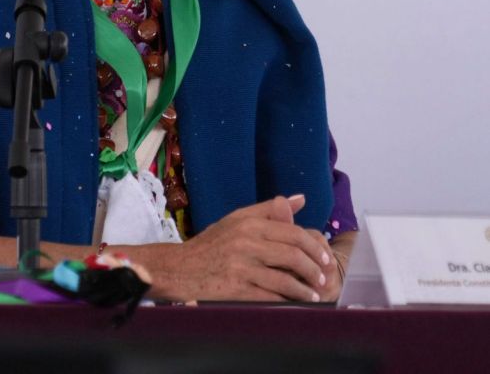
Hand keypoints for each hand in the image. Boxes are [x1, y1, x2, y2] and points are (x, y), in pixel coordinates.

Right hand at [153, 195, 334, 302]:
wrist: (181, 269)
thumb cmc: (211, 244)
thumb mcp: (237, 219)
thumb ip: (269, 210)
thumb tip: (300, 199)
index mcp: (249, 223)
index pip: (293, 232)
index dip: (314, 246)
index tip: (324, 257)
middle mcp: (246, 243)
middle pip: (293, 255)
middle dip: (314, 269)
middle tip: (323, 278)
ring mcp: (241, 267)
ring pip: (285, 279)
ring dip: (304, 290)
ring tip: (313, 295)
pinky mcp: (236, 290)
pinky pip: (270, 297)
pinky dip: (287, 303)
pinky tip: (295, 305)